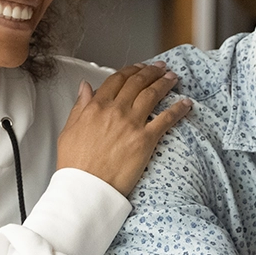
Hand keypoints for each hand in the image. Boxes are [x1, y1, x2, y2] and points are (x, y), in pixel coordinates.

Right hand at [56, 62, 192, 196]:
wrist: (86, 187)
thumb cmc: (76, 164)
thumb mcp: (69, 130)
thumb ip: (80, 106)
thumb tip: (86, 87)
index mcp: (95, 107)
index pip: (117, 80)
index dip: (131, 70)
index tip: (139, 67)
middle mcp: (115, 111)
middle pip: (137, 83)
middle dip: (152, 72)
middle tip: (161, 68)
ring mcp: (132, 124)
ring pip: (152, 95)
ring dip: (165, 83)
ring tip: (173, 78)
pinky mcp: (146, 139)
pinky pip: (166, 119)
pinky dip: (178, 109)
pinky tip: (186, 103)